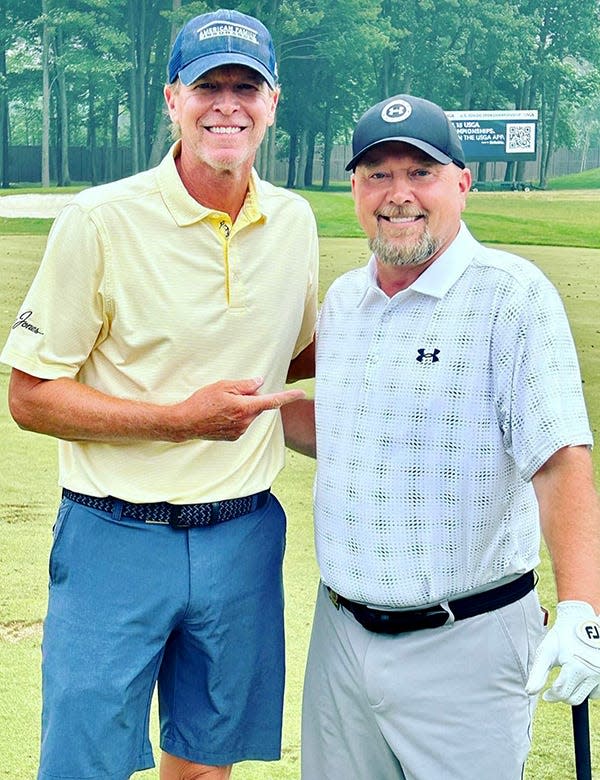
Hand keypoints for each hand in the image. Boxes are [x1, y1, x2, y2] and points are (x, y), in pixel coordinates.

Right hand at [175, 377, 305, 441]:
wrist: (186, 422)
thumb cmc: (202, 401)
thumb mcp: (223, 386)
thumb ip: (244, 385)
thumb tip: (259, 383)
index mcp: (245, 407)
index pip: (271, 401)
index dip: (288, 396)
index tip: (300, 393)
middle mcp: (245, 422)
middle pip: (258, 406)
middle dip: (251, 398)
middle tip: (232, 394)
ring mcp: (240, 431)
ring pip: (250, 415)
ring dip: (242, 408)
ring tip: (222, 406)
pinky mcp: (234, 437)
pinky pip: (242, 423)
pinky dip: (236, 417)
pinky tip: (220, 415)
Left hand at [526, 601, 599, 704]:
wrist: (580, 620)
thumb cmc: (561, 636)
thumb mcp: (546, 652)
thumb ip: (537, 674)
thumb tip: (529, 692)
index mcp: (575, 666)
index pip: (561, 692)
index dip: (551, 696)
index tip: (546, 695)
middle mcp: (591, 671)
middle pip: (574, 698)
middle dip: (563, 696)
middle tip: (556, 689)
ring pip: (587, 696)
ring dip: (576, 692)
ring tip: (569, 680)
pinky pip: (597, 692)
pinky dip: (588, 690)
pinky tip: (580, 679)